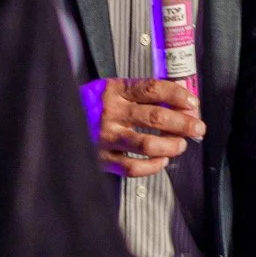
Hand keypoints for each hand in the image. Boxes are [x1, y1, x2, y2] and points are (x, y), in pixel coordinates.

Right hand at [81, 77, 204, 176]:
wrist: (57, 118)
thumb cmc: (91, 104)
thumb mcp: (113, 89)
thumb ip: (141, 94)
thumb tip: (180, 102)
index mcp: (116, 90)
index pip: (153, 89)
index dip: (177, 96)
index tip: (192, 103)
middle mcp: (111, 112)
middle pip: (156, 118)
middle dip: (184, 124)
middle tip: (198, 128)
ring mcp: (106, 137)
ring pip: (147, 144)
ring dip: (171, 145)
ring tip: (180, 145)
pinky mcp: (101, 158)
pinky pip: (132, 167)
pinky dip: (152, 166)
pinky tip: (161, 161)